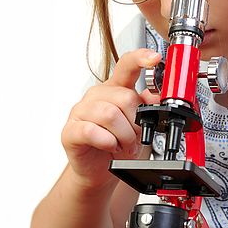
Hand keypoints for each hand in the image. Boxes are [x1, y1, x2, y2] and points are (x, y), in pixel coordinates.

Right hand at [61, 49, 160, 189]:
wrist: (99, 170)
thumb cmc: (117, 143)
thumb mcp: (138, 123)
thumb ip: (146, 106)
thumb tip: (156, 96)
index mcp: (116, 88)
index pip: (127, 65)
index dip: (141, 58)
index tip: (155, 58)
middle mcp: (97, 95)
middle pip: (124, 97)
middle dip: (136, 123)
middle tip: (135, 137)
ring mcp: (81, 111)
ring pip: (110, 115)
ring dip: (124, 135)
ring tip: (124, 145)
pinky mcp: (70, 131)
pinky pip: (91, 131)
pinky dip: (107, 141)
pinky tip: (110, 146)